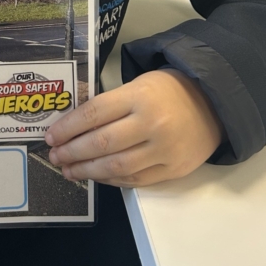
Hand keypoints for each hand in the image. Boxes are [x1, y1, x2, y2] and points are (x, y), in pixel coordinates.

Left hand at [44, 69, 225, 186]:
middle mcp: (151, 124)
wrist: (214, 105)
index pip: (94, 113)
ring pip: (116, 166)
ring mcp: (164, 150)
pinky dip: (111, 180)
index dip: (68, 127)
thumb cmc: (168, 91)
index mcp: (139, 96)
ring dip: (87, 171)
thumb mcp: (138, 85)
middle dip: (72, 152)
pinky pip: (135, 180)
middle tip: (54, 156)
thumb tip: (73, 125)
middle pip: (102, 142)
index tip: (51, 136)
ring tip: (69, 170)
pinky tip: (95, 177)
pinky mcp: (173, 170)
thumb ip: (110, 104)